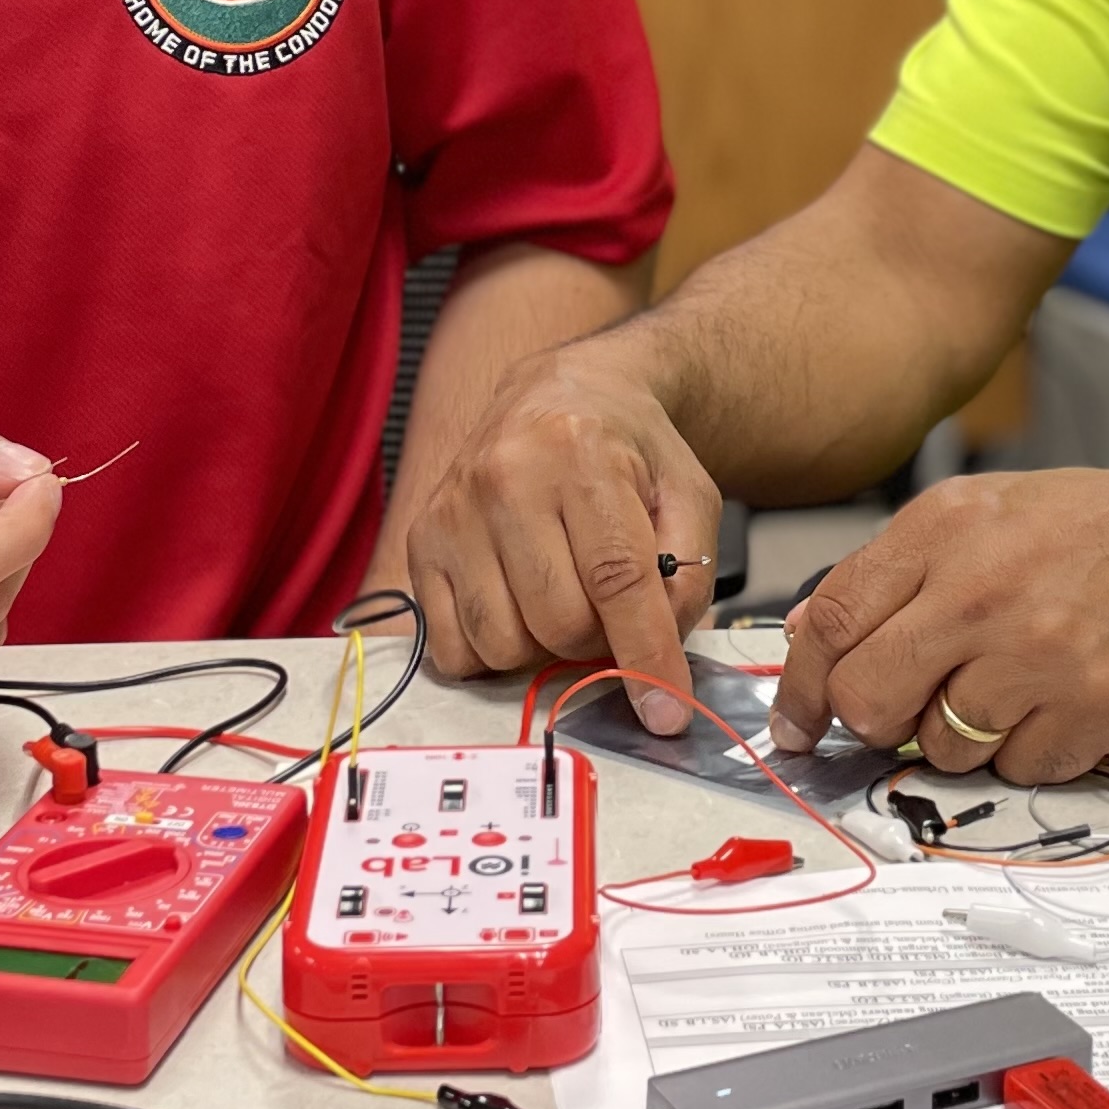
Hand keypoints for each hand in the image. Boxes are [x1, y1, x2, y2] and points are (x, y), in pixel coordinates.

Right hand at [404, 340, 718, 733]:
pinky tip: (516, 609)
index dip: (646, 657)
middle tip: (609, 611)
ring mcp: (454, 511)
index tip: (667, 715)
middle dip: (598, 641)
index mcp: (581, 455)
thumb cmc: (626, 449)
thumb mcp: (687, 493)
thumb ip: (688, 574)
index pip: (617, 580)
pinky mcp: (420, 541)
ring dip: (544, 648)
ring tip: (561, 601)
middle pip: (559, 622)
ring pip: (503, 644)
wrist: (554, 394)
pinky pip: (452, 648)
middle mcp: (506, 479)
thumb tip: (662, 658)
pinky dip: (492, 652)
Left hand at [766, 461, 1108, 784]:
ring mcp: (1036, 655)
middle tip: (906, 712)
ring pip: (941, 746)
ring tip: (1010, 688)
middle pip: (869, 699)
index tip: (798, 723)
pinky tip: (1057, 703)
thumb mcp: (983, 511)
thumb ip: (893, 569)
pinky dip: (1029, 751)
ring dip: (961, 737)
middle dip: (875, 721)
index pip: (831, 621)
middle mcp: (981, 590)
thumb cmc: (1098, 528)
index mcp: (944, 529)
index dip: (801, 686)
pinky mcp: (1088, 709)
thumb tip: (806, 633)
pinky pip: (1017, 769)